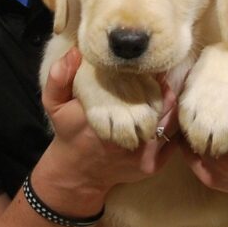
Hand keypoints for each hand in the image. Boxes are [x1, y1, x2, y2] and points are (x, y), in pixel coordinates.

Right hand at [33, 48, 179, 215]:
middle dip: (163, 93)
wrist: (77, 173)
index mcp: (103, 114)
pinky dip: (172, 128)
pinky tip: (163, 119)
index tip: (147, 71)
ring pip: (169, 123)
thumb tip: (74, 52)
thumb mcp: (54, 103)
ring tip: (161, 98)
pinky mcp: (150, 165)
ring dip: (169, 109)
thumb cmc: (69, 131)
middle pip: (160, 106)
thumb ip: (59, 77)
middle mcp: (125, 134)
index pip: (142, 90)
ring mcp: (141, 152)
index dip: (150, 79)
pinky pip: (173, 142)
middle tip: (158, 83)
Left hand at [180, 48, 227, 201]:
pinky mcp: (212, 179)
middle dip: (189, 108)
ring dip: (186, 126)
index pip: (212, 101)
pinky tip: (190, 132)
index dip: (198, 91)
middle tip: (184, 96)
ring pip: (189, 139)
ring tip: (184, 112)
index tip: (194, 82)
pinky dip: (187, 144)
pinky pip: (189, 158)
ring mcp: (220, 165)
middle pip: (196, 121)